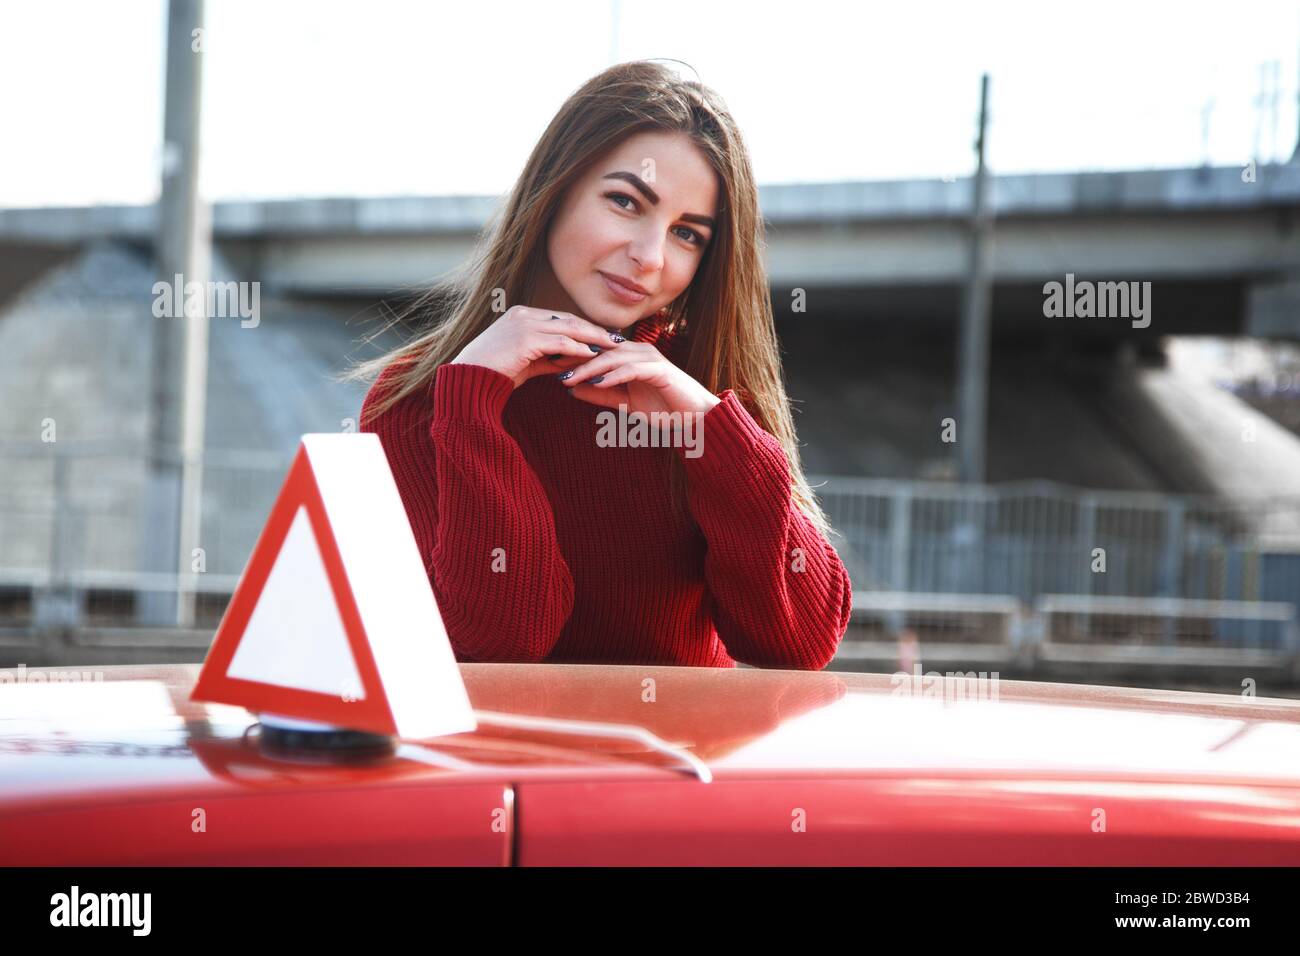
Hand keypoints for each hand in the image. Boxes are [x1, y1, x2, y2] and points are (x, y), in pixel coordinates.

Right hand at [450, 306, 626, 389]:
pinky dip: (579, 348)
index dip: (585, 327)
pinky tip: (595, 355)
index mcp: (521, 316)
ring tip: (613, 346)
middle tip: (618, 338)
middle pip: (569, 319)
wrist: (469, 379)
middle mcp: (523, 314)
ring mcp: (524, 324)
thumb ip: (550, 359)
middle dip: (595, 329)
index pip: (561, 318)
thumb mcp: (527, 363)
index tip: (604, 336)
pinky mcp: (525, 338)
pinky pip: (561, 342)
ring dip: (593, 337)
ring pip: (568, 328)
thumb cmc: (495, 374)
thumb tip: (574, 362)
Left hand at [557, 340, 721, 416]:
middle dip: (574, 359)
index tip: (548, 364)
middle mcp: (638, 352)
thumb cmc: (663, 409)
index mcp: (629, 356)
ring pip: (612, 359)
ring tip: (569, 378)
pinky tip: (596, 382)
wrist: (696, 419)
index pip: (596, 352)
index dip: (572, 357)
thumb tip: (572, 390)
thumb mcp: (624, 403)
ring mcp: (650, 359)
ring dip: (589, 368)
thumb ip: (601, 395)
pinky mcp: (660, 370)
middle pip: (600, 351)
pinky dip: (613, 375)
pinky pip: (631, 370)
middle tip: (551, 366)